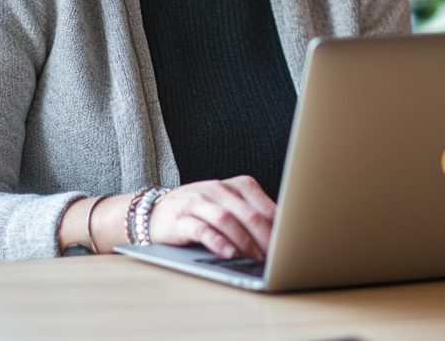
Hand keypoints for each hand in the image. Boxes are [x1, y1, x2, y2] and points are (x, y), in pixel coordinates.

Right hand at [147, 175, 274, 259]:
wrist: (156, 212)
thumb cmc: (200, 212)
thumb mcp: (227, 207)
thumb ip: (250, 216)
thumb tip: (282, 236)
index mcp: (234, 185)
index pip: (261, 202)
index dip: (277, 224)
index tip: (288, 243)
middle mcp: (217, 189)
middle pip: (247, 212)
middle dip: (265, 236)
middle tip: (276, 256)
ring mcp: (198, 201)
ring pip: (226, 219)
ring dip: (244, 241)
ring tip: (255, 258)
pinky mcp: (180, 218)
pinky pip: (202, 229)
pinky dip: (217, 242)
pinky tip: (229, 254)